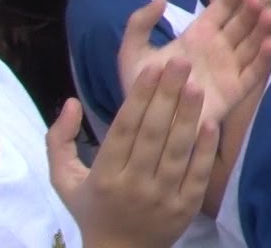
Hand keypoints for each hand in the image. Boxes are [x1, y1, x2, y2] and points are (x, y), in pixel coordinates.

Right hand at [47, 58, 219, 247]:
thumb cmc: (94, 209)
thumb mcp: (64, 180)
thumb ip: (59, 141)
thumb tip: (70, 101)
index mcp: (104, 177)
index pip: (124, 130)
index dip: (139, 97)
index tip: (152, 67)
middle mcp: (133, 186)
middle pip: (152, 135)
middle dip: (167, 96)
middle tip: (181, 62)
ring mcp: (162, 198)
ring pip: (177, 151)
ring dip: (188, 116)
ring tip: (197, 85)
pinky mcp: (187, 208)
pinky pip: (198, 174)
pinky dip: (205, 148)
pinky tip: (211, 122)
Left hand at [117, 0, 270, 126]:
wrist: (148, 122)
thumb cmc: (143, 87)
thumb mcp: (132, 52)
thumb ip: (140, 23)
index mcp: (198, 35)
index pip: (220, 10)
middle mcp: (218, 48)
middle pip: (241, 23)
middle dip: (250, 9)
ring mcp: (229, 68)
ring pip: (252, 44)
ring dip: (261, 29)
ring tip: (268, 15)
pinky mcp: (235, 90)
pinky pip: (253, 72)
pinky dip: (263, 59)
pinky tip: (268, 44)